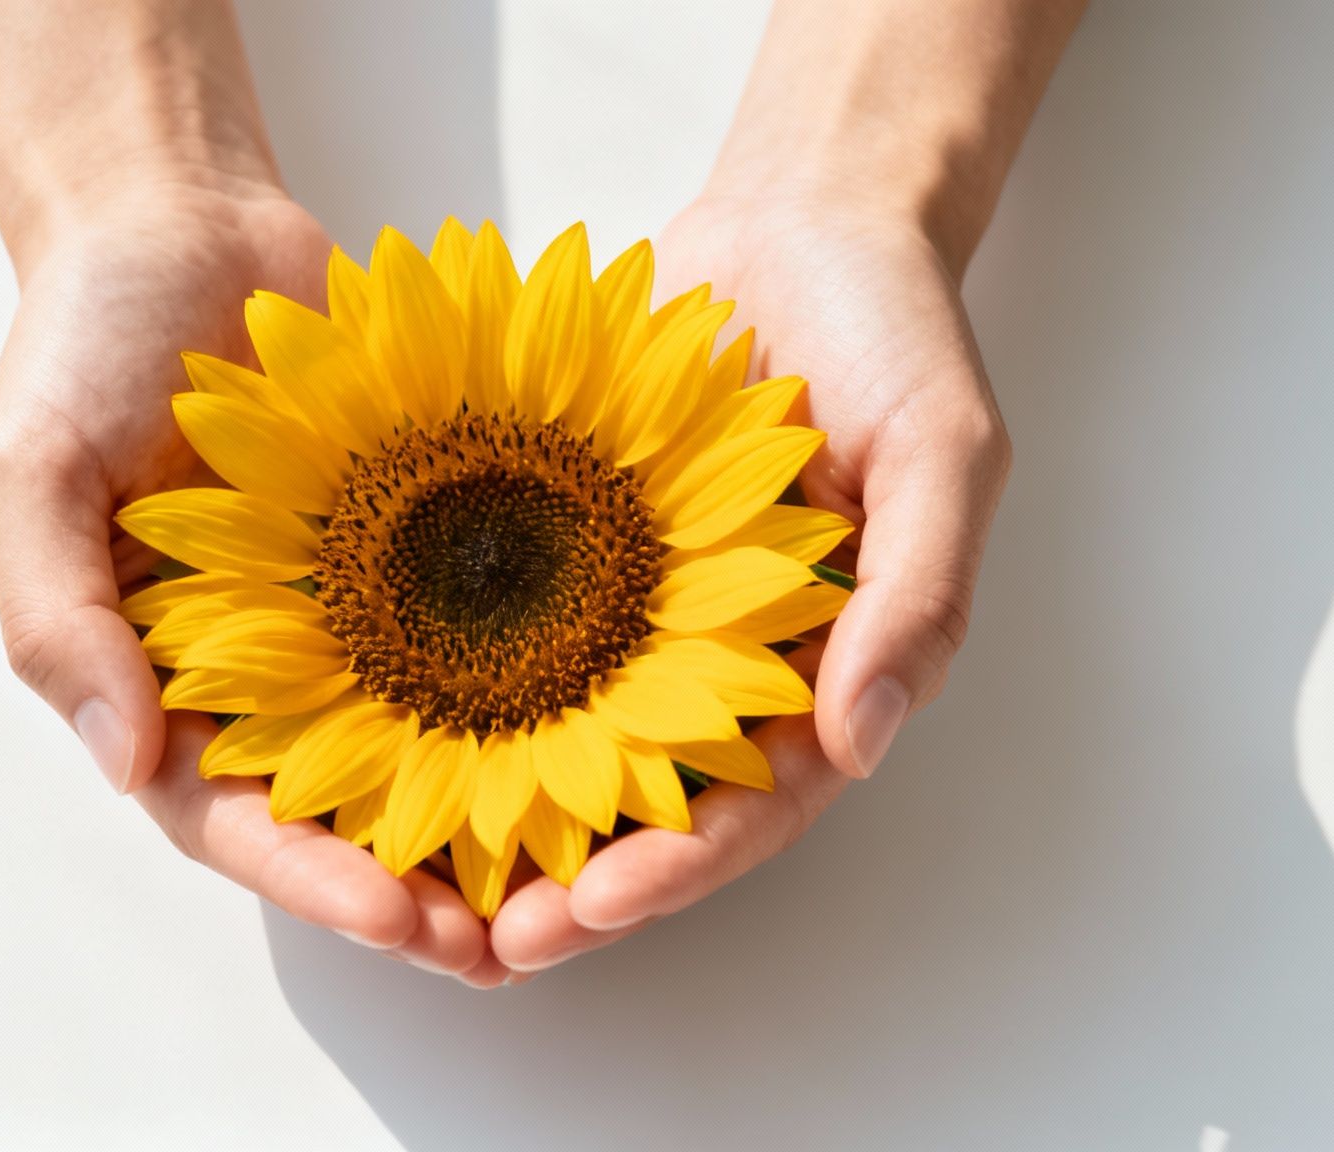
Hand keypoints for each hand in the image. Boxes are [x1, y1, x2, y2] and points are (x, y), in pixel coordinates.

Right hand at [0, 188, 508, 984]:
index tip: (398, 917)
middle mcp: (259, 673)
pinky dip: (533, 694)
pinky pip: (478, 637)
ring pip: (425, 749)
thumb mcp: (33, 472)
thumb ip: (60, 612)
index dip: (312, 879)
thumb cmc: (84, 343)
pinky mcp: (419, 556)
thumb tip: (121, 754)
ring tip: (577, 881)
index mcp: (157, 680)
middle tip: (510, 948)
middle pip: (343, 816)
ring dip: (493, 822)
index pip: (233, 815)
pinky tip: (608, 736)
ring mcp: (345, 619)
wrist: (182, 225)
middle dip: (421, 890)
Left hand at [490, 195, 1010, 971]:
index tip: (593, 905)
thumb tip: (863, 739)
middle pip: (651, 801)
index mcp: (826, 662)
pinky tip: (392, 731)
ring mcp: (648, 609)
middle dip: (574, 878)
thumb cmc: (890, 331)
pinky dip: (466, 686)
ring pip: (573, 739)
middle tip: (486, 941)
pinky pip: (520, 632)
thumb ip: (916, 594)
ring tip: (422, 878)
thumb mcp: (941, 454)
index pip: (755, 802)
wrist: (803, 218)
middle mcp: (730, 658)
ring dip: (506, 813)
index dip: (678, 866)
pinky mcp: (579, 550)